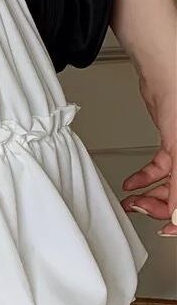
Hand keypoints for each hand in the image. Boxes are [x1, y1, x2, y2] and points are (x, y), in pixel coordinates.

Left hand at [120, 70, 176, 236]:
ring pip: (173, 184)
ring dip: (152, 195)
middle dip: (163, 206)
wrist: (170, 73)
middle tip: (142, 210)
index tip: (167, 231)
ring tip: (132, 201)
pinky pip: (163, 168)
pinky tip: (132, 185)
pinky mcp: (176, 143)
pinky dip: (146, 178)